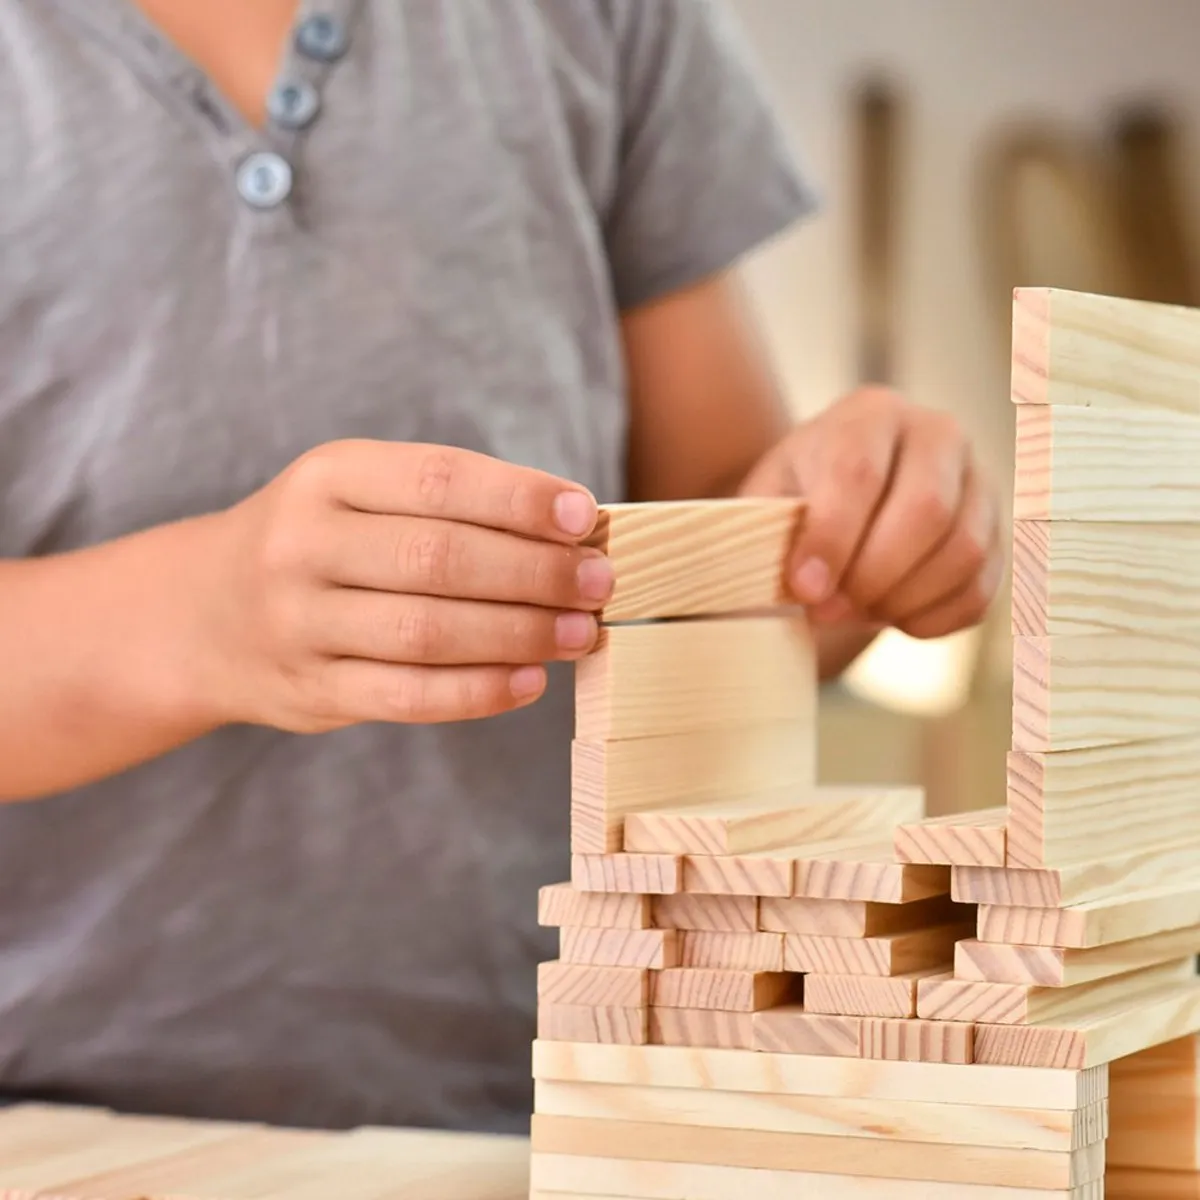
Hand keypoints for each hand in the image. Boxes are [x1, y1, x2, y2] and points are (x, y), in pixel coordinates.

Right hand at [203, 440, 610, 730]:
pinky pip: (408, 696)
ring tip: (582, 632)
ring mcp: (300, 623)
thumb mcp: (358, 494)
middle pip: (440, 559)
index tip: (582, 515)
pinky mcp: (310, 690)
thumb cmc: (320, 542)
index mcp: (327, 476)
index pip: (438, 479)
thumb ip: (449, 506)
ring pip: (427, 632)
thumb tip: (571, 530)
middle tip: (598, 582)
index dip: (518, 498)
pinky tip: (531, 681)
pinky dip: (479, 692)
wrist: (202, 615)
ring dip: (520, 634)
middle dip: (534, 572)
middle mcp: (304, 544)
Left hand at [739, 387, 1002, 638]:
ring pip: (963, 553)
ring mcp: (979, 483)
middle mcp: (938, 435)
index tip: (805, 590)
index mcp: (872, 414)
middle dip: (872, 576)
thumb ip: (772, 530)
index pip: (860, 473)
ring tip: (853, 611)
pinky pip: (980, 592)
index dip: (832, 540)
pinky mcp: (998, 536)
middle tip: (827, 611)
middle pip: (927, 510)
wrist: (842, 506)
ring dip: (901, 600)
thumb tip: (805, 584)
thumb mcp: (769, 498)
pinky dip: (931, 620)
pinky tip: (889, 617)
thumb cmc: (798, 500)